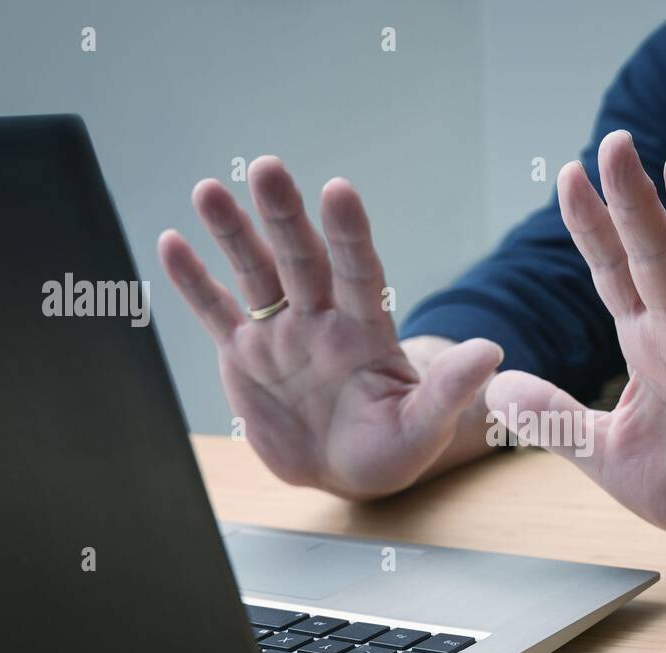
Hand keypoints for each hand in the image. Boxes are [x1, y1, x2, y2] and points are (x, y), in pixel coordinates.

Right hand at [158, 157, 501, 498]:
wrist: (344, 472)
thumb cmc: (391, 449)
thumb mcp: (424, 427)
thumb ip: (450, 391)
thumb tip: (494, 352)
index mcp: (366, 330)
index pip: (359, 272)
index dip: (349, 233)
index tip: (339, 191)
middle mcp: (321, 319)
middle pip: (301, 259)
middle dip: (284, 215)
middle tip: (267, 168)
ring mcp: (280, 333)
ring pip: (254, 273)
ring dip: (232, 232)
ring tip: (208, 190)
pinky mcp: (243, 356)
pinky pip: (216, 311)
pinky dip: (193, 281)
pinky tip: (171, 243)